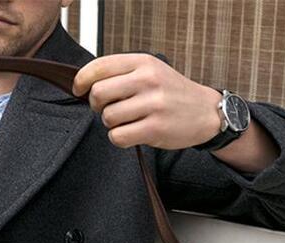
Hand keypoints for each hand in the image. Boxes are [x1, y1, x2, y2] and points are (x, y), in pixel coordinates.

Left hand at [71, 52, 221, 149]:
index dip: (82, 80)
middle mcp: (148, 80)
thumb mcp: (150, 72)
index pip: (99, 67)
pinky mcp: (155, 129)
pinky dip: (119, 138)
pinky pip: (118, 137)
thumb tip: (86, 86)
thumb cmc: (172, 93)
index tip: (79, 90)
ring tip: (127, 121)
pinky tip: (132, 133)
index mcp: (143, 62)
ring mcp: (153, 104)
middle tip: (109, 109)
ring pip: (107, 118)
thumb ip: (121, 74)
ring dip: (111, 124)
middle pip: (98, 94)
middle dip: (97, 106)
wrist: (205, 112)